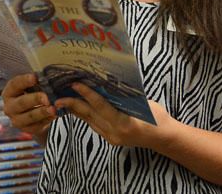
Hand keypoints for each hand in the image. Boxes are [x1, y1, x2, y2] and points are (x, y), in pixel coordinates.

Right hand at [2, 74, 56, 140]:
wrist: (32, 113)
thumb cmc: (31, 94)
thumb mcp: (31, 86)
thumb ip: (36, 82)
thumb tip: (48, 76)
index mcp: (9, 93)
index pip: (14, 85)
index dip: (24, 81)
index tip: (35, 77)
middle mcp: (9, 107)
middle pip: (21, 103)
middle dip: (35, 99)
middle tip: (46, 98)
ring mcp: (16, 120)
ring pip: (29, 116)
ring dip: (42, 112)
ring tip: (53, 109)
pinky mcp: (26, 129)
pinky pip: (36, 126)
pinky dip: (46, 121)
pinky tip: (54, 116)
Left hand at [54, 83, 170, 148]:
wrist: (163, 138)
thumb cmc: (157, 117)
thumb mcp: (142, 103)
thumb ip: (123, 96)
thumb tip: (106, 83)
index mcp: (124, 123)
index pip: (101, 106)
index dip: (87, 93)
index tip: (75, 84)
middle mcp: (114, 133)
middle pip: (89, 115)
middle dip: (72, 104)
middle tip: (58, 95)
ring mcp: (111, 138)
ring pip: (88, 121)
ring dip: (75, 110)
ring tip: (62, 100)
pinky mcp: (110, 139)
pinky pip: (93, 125)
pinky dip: (84, 115)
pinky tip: (76, 107)